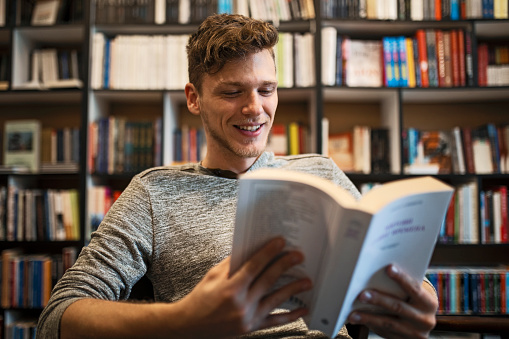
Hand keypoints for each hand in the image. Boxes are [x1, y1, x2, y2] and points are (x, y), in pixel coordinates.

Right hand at [174, 237, 311, 337]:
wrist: (190, 325)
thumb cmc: (201, 298)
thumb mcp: (213, 275)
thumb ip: (233, 263)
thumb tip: (252, 250)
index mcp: (230, 288)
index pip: (254, 266)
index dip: (269, 252)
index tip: (281, 243)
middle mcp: (241, 303)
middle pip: (268, 280)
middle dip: (285, 265)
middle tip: (298, 256)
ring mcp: (248, 317)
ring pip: (276, 300)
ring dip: (293, 289)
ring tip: (307, 281)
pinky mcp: (251, 327)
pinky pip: (275, 321)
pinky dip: (290, 316)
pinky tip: (302, 309)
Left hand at [347, 264, 437, 338]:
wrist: (421, 323)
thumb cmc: (411, 300)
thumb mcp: (413, 294)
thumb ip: (401, 287)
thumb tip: (375, 274)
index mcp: (429, 303)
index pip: (415, 289)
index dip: (402, 278)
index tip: (388, 268)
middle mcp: (425, 320)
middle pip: (398, 307)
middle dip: (379, 300)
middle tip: (362, 294)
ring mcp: (415, 333)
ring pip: (389, 324)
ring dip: (368, 318)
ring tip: (353, 314)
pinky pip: (384, 332)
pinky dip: (370, 325)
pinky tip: (357, 319)